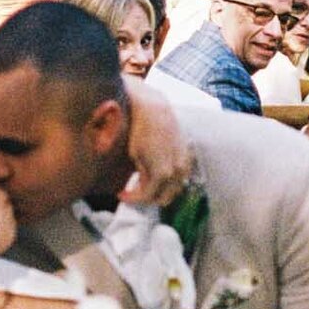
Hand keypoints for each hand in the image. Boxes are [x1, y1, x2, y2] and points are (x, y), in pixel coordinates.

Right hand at [121, 83, 192, 207]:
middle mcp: (183, 169)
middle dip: (149, 199)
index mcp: (185, 163)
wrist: (150, 109)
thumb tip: (144, 180)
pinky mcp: (161, 173)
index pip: (173, 189)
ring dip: (139, 199)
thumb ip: (156, 165)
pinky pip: (147, 193)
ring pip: (157, 198)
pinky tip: (123, 192)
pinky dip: (134, 197)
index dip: (156, 194)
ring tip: (125, 194)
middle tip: (131, 195)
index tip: (140, 192)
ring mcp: (174, 172)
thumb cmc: (152, 123)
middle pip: (167, 197)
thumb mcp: (158, 148)